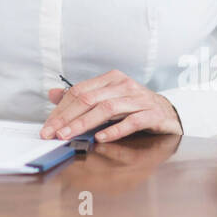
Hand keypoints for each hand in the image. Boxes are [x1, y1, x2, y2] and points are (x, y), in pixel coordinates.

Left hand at [40, 69, 182, 141]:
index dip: (61, 109)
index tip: (48, 127)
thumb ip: (81, 97)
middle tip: (53, 133)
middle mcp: (123, 85)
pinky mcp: (152, 114)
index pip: (79, 91)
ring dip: (85, 123)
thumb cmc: (133, 106)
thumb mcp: (106, 98)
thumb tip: (52, 94)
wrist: (167, 112)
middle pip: (89, 99)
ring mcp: (139, 99)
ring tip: (69, 135)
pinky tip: (100, 138)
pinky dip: (115, 130)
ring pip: (107, 109)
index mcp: (110, 79)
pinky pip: (131, 121)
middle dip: (67, 117)